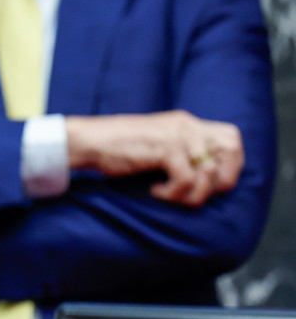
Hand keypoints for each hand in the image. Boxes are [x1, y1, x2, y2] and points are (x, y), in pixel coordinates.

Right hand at [65, 111, 243, 206]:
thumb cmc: (116, 149)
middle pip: (231, 149)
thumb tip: (206, 178)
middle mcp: (186, 125)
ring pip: (209, 172)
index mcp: (186, 123)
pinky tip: (154, 192)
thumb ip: (181, 152)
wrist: (88, 142)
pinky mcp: (164, 148)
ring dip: (191, 194)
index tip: (209, 183)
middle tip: (195, 192)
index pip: (231, 138)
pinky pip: (187, 180)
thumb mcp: (156, 145)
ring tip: (168, 195)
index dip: (230, 163)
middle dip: (221, 179)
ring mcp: (177, 135)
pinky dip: (173, 194)